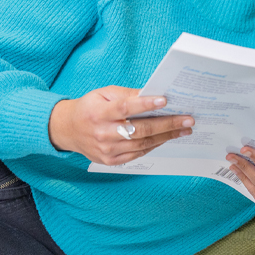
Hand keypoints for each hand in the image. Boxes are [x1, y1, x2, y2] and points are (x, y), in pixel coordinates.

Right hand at [48, 86, 192, 165]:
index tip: (165, 100)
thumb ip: (127, 95)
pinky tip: (166, 138)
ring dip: (166, 136)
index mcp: (98, 113)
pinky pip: (138, 153)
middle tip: (187, 119)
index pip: (125, 108)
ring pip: (142, 144)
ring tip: (183, 129)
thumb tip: (152, 94)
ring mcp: (107, 150)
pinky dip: (154, 145)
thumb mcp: (103, 94)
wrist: (68, 130)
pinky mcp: (110, 161)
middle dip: (167, 124)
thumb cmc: (89, 108)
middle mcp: (102, 133)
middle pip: (139, 130)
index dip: (145, 105)